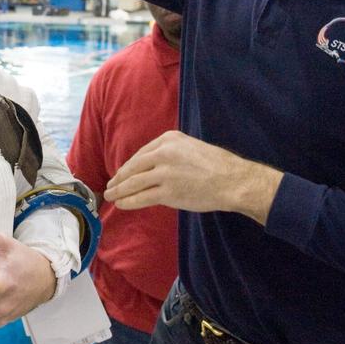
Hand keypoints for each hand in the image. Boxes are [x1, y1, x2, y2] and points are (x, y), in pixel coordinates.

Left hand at [104, 131, 283, 225]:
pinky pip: (141, 197)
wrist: (233, 180)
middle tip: (111, 185)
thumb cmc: (217, 166)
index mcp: (169, 139)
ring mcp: (164, 173)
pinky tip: (121, 204)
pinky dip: (128, 201)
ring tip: (111, 195)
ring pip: (133, 183)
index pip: (141, 154)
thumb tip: (151, 166)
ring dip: (119, 191)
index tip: (121, 173)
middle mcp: (163, 153)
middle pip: (133, 167)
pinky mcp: (167, 192)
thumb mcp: (190, 147)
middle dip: (119, 178)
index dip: (129, 166)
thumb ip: (170, 153)